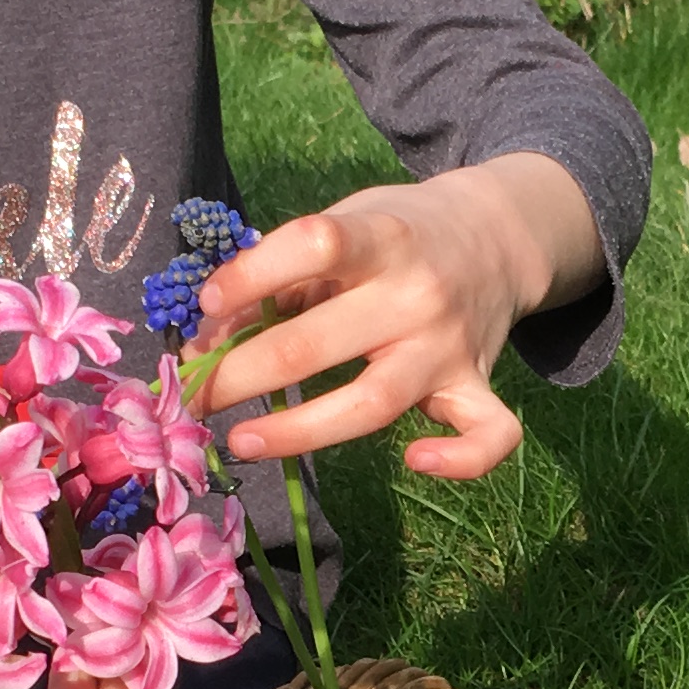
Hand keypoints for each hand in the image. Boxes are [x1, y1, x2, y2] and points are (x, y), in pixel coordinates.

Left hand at [194, 155, 604, 478]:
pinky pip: (489, 436)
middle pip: (318, 343)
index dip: (252, 276)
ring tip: (243, 440)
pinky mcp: (479, 386)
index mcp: (382, 238)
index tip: (205, 306)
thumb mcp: (343, 228)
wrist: (496, 235)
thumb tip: (208, 341)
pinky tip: (416, 460)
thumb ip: (281, 278)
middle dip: (240, 374)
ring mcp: (450, 347)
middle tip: (192, 395)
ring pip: (376, 403)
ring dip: (301, 430)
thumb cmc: (397, 235)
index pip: (315, 246)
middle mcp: (419, 293)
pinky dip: (460, 460)